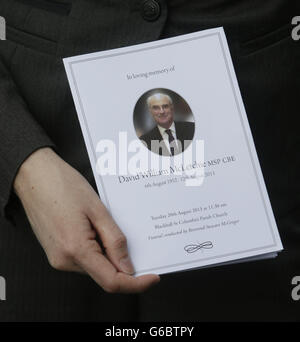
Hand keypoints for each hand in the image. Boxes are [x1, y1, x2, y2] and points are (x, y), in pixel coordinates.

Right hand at [14, 147, 159, 292]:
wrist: (34, 175)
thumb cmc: (63, 185)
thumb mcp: (98, 210)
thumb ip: (114, 241)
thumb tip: (127, 267)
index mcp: (76, 250)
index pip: (112, 281)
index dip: (136, 283)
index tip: (153, 277)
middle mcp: (64, 260)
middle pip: (104, 274)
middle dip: (123, 263)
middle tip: (135, 241)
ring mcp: (58, 257)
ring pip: (95, 265)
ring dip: (109, 252)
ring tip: (106, 224)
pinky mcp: (57, 251)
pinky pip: (84, 257)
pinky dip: (98, 248)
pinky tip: (97, 227)